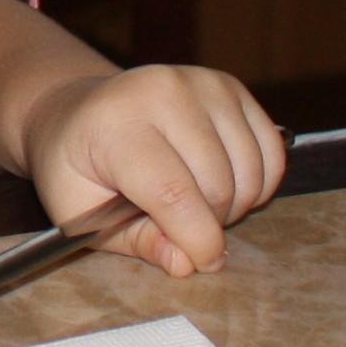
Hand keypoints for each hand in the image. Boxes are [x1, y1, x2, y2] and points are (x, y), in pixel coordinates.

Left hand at [21, 65, 287, 277]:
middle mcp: (161, 91)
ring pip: (249, 172)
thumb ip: (135, 241)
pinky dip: (257, 182)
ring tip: (194, 203)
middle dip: (210, 225)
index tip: (202, 263)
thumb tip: (185, 263)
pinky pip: (271, 152)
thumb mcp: (80, 212)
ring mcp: (200, 83)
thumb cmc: (75, 164)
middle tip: (180, 226)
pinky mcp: (229, 85)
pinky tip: (222, 184)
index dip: (196, 240)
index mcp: (114, 123)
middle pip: (218, 186)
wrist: (77, 110)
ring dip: (234, 204)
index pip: (172, 192)